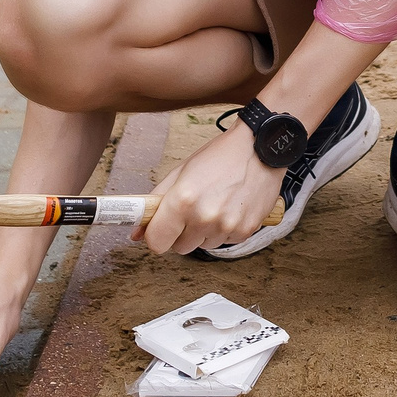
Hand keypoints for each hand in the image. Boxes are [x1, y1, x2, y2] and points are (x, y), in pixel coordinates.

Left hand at [140, 120, 280, 255]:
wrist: (260, 149)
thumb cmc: (220, 157)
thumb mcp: (181, 172)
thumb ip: (156, 202)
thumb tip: (136, 232)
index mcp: (182, 201)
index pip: (156, 242)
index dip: (156, 236)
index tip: (160, 228)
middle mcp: (204, 217)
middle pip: (180, 247)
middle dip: (181, 233)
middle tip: (191, 210)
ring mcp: (226, 227)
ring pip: (203, 245)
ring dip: (204, 231)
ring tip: (215, 204)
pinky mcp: (244, 232)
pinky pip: (224, 241)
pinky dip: (224, 230)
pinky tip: (230, 208)